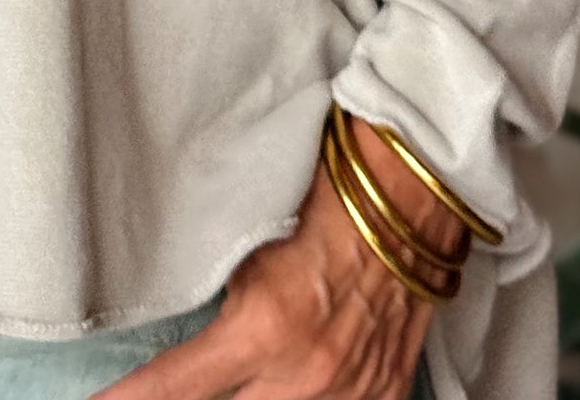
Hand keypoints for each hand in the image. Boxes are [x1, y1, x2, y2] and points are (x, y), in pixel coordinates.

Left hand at [88, 116, 468, 399]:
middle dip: (202, 399)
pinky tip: (301, 379)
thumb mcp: (250, 253)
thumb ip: (224, 313)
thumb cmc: (322, 205)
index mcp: (261, 328)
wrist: (406, 200)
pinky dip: (314, 398)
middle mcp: (303, 375)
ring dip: (256, 396)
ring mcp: (350, 395)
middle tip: (206, 370)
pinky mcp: (384, 397)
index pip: (173, 388)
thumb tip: (190, 360)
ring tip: (256, 372)